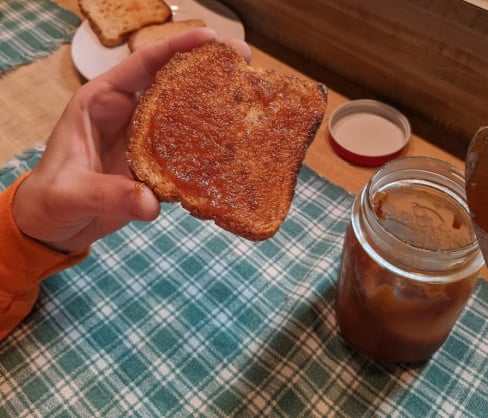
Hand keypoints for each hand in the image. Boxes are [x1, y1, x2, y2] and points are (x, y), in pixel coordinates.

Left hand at [12, 29, 251, 252]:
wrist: (54, 227)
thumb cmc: (51, 200)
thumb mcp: (70, 194)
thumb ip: (107, 194)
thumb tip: (151, 203)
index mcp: (102, 103)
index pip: (141, 66)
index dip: (174, 48)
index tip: (208, 38)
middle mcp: (129, 115)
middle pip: (172, 83)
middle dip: (207, 68)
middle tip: (243, 59)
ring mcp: (146, 141)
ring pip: (185, 114)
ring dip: (216, 105)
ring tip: (250, 94)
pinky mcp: (158, 166)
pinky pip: (188, 152)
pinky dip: (212, 148)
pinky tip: (237, 145)